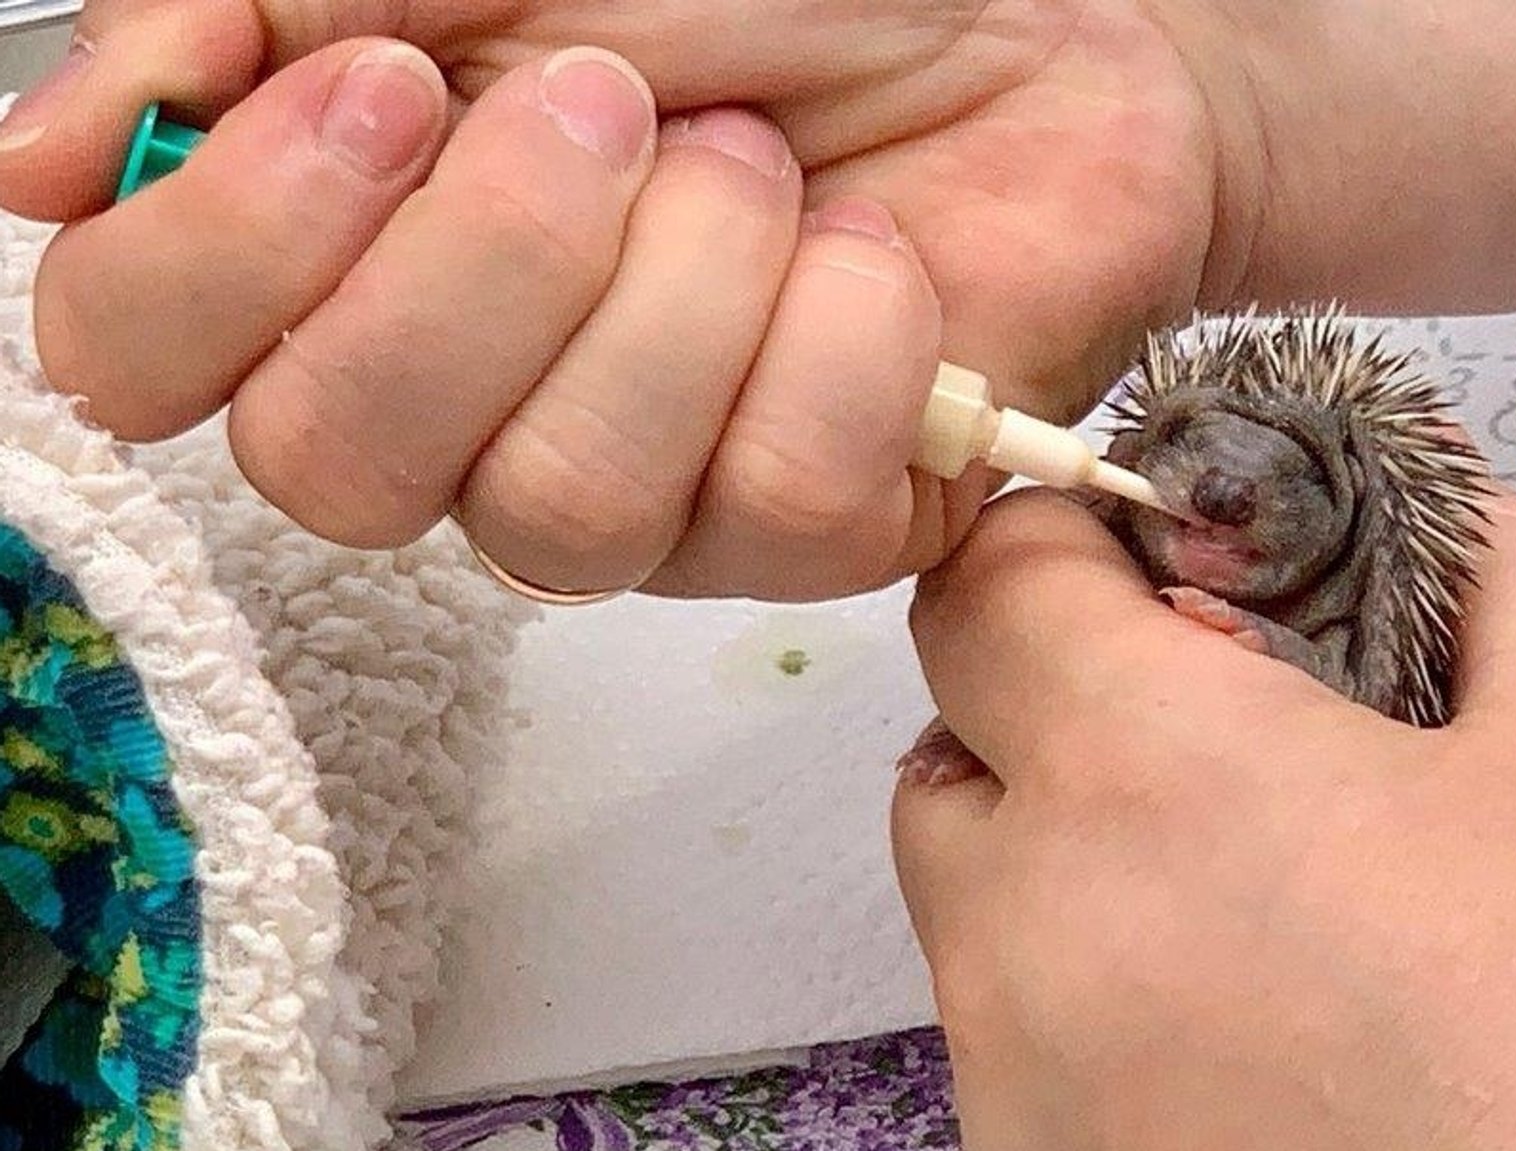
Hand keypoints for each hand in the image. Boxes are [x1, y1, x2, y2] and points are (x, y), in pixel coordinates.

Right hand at [0, 2, 1233, 598]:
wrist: (1019, 21)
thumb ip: (252, 25)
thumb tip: (37, 159)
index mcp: (353, 263)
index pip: (140, 359)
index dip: (232, 249)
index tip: (379, 94)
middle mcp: (467, 410)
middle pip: (338, 463)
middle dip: (492, 259)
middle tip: (614, 99)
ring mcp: (638, 495)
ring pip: (563, 500)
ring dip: (683, 283)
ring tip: (763, 169)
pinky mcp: (803, 533)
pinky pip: (767, 495)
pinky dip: (835, 328)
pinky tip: (870, 257)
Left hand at [891, 486, 1515, 1150]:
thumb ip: (1502, 581)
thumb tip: (1447, 490)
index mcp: (1145, 773)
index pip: (990, 582)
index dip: (1070, 545)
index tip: (1172, 568)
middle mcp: (1026, 926)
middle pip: (954, 745)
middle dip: (1059, 705)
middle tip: (1228, 738)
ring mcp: (1012, 1081)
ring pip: (973, 903)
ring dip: (1070, 858)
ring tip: (1257, 902)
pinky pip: (1012, 1039)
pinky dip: (1090, 996)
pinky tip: (1252, 1038)